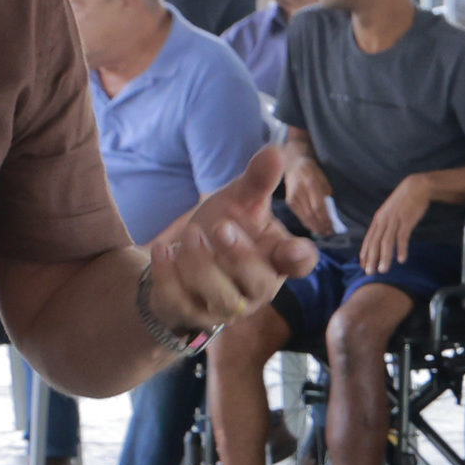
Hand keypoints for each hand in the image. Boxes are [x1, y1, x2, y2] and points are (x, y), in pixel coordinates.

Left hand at [145, 149, 319, 333]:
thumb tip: (274, 151)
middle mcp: (255, 289)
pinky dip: (170, 276)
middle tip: (221, 226)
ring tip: (190, 233)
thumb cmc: (221, 231)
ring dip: (203, 265)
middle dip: (240, 256)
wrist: (180, 261)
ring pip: (221, 298)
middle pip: (259, 283)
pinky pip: (182, 302)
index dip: (299, 259)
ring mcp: (224, 307)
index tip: (292, 249)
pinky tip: (164, 249)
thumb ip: (257, 181)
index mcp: (275, 258)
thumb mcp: (238, 202)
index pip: (300, 264)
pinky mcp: (191, 314)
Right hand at [280, 149, 334, 233]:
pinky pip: (299, 215)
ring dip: (316, 227)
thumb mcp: (324, 179)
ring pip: (305, 217)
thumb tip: (332, 214)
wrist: (294, 165)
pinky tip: (315, 228)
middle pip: (312, 214)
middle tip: (330, 232)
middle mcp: (300, 191)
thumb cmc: (314, 172)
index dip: (326, 219)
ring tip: (324, 232)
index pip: (319, 207)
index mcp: (310, 184)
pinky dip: (308, 223)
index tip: (334, 226)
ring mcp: (293, 197)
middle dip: (322, 225)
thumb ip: (327, 196)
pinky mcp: (289, 201)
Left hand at [361, 174, 433, 276]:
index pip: (368, 239)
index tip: (363, 266)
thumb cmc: (404, 201)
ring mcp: (394, 220)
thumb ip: (385, 224)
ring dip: (384, 257)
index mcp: (378, 219)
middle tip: (370, 273)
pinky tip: (401, 260)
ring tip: (383, 270)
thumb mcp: (390, 212)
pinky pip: (402, 237)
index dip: (365, 253)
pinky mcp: (406, 220)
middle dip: (371, 258)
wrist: (416, 187)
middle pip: (375, 242)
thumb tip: (381, 238)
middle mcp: (383, 220)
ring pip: (386, 242)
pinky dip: (401, 249)